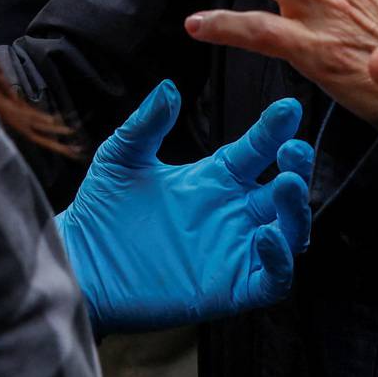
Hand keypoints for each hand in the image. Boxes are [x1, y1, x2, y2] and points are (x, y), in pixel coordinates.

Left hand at [55, 81, 313, 332]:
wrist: (79, 266)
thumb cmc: (100, 211)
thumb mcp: (121, 157)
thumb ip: (146, 123)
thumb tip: (169, 87)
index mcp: (214, 178)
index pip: (257, 149)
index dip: (275, 129)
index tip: (288, 107)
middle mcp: (232, 212)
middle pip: (284, 189)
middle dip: (298, 167)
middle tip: (296, 149)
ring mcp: (235, 251)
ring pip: (289, 230)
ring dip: (296, 209)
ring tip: (287, 184)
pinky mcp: (230, 288)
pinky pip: (272, 278)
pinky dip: (279, 259)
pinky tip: (265, 236)